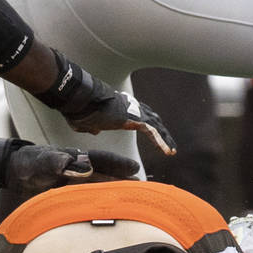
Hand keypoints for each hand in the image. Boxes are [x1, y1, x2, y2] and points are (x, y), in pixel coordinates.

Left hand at [5, 145, 139, 193]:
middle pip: (106, 175)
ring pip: (99, 188)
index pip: (101, 160)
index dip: (118, 164)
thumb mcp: (40, 162)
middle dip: (123, 181)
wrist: (13, 172)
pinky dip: (99, 204)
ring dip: (114, 193)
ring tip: (132, 201)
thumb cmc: (27, 163)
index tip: (135, 169)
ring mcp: (75, 182)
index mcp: (75, 158)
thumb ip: (56, 163)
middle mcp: (79, 170)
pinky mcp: (69, 194)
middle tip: (143, 189)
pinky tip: (107, 211)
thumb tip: (79, 166)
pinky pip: (88, 199)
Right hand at [33, 50, 176, 155]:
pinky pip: (153, 132)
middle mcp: (131, 106)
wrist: (83, 100)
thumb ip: (92, 126)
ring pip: (156, 126)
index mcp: (122, 106)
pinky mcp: (135, 119)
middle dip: (162, 133)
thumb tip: (94, 130)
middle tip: (169, 146)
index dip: (150, 127)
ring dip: (165, 139)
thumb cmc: (81, 109)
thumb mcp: (86, 121)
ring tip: (171, 152)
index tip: (155, 137)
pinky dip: (161, 142)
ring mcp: (135, 111)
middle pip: (153, 120)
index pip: (142, 116)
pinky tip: (166, 152)